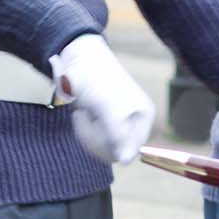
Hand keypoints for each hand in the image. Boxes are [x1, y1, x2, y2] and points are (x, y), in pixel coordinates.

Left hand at [48, 33, 153, 164]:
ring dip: (86, 131)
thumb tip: (125, 161)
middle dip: (96, 137)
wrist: (75, 57)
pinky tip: (80, 112)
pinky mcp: (101, 119)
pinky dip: (82, 127)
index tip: (97, 125)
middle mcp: (134, 120)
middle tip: (87, 115)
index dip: (108, 144)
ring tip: (83, 111)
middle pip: (114, 150)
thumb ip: (118, 134)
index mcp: (143, 116)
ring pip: (100, 145)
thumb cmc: (95, 78)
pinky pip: (92, 137)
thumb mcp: (107, 106)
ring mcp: (117, 120)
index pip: (128, 150)